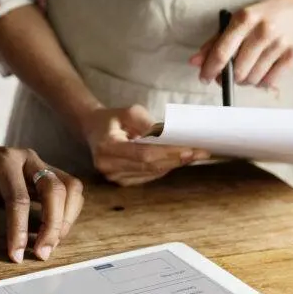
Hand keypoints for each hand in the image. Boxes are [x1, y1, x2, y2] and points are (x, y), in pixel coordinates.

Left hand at [0, 110, 83, 262]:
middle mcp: (28, 159)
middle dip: (52, 225)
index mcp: (3, 162)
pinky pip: (71, 190)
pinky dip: (69, 212)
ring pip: (70, 187)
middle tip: (42, 253)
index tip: (16, 255)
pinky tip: (54, 231)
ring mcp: (42, 163)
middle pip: (54, 189)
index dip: (19, 230)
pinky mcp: (50, 172)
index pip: (18, 198)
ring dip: (66, 218)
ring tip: (51, 243)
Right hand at [79, 105, 207, 185]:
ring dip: (173, 164)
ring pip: (151, 173)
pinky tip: (176, 160)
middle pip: (149, 166)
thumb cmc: (112, 118)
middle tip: (200, 152)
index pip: (143, 154)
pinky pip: (147, 177)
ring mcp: (113, 176)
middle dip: (176, 159)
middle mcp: (108, 165)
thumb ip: (147, 123)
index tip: (189, 149)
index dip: (167, 153)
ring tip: (193, 155)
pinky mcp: (120, 181)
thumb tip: (168, 136)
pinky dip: (164, 168)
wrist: (92, 129)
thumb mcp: (129, 111)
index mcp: (107, 146)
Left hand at [189, 0, 292, 89]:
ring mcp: (280, 43)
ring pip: (252, 79)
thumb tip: (194, 62)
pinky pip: (268, 82)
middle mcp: (263, 30)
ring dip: (243, 81)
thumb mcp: (238, 21)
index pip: (223, 51)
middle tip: (227, 75)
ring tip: (244, 71)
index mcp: (245, 19)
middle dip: (228, 77)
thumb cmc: (261, 17)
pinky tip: (259, 72)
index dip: (210, 69)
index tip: (204, 78)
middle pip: (238, 70)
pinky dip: (259, 83)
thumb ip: (214, 42)